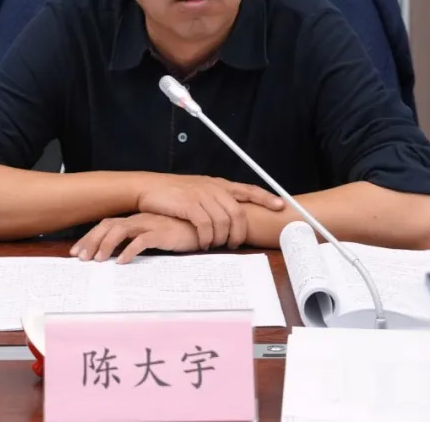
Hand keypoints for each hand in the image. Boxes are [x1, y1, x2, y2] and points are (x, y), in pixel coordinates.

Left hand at [70, 214, 200, 263]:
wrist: (204, 226)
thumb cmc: (178, 233)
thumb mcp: (154, 237)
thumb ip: (137, 242)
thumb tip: (116, 256)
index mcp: (136, 219)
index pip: (106, 225)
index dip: (90, 237)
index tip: (78, 252)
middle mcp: (140, 219)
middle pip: (108, 226)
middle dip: (92, 241)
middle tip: (81, 258)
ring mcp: (150, 224)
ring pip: (121, 231)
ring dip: (107, 245)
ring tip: (98, 260)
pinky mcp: (162, 232)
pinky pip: (141, 240)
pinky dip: (129, 250)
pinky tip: (122, 261)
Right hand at [136, 175, 283, 250]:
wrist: (149, 187)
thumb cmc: (174, 192)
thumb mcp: (199, 190)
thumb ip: (216, 199)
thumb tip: (231, 215)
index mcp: (218, 184)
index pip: (247, 189)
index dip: (265, 197)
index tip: (280, 205)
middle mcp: (213, 188)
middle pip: (238, 212)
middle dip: (240, 232)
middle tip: (235, 244)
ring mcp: (201, 195)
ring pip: (223, 221)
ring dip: (222, 238)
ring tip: (216, 245)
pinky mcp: (188, 205)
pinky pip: (206, 225)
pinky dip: (207, 237)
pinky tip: (204, 242)